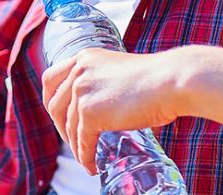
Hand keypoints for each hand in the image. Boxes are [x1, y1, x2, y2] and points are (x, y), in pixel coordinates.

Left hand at [41, 48, 182, 175]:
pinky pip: (82, 141)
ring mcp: (82, 91)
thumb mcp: (121, 72)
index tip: (59, 116)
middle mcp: (78, 70)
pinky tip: (92, 165)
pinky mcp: (90, 113)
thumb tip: (106, 111)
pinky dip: (85, 157)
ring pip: (69, 127)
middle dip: (61, 127)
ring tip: (87, 157)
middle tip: (74, 141)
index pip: (51, 78)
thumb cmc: (158, 79)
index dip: (51, 100)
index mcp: (85, 57)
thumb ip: (106, 85)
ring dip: (76, 146)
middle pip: (54, 104)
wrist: (171, 81)